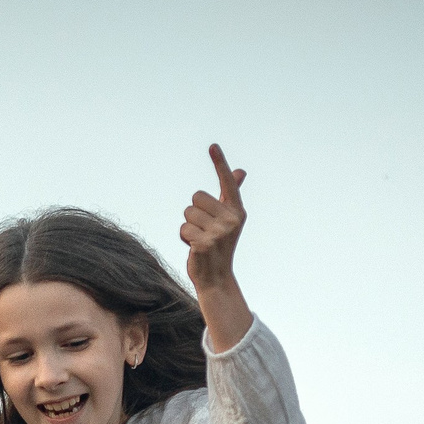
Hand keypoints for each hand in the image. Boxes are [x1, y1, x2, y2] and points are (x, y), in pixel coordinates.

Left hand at [180, 144, 246, 292]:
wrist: (216, 278)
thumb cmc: (219, 245)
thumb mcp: (227, 219)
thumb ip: (231, 194)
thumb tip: (240, 171)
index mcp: (237, 212)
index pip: (227, 183)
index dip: (219, 163)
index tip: (212, 145)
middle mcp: (231, 220)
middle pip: (197, 196)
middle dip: (194, 213)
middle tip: (205, 230)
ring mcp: (219, 232)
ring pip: (187, 213)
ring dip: (188, 226)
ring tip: (200, 240)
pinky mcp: (205, 243)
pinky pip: (183, 228)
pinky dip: (184, 238)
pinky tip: (195, 248)